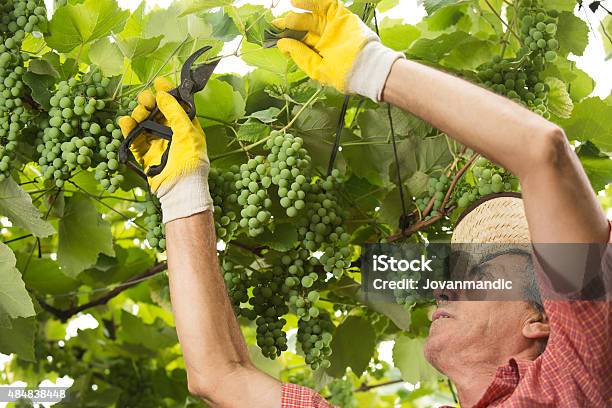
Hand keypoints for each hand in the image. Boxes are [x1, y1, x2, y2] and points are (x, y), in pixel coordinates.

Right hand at [118, 78, 212, 222]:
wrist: (181, 190)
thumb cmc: (191, 162)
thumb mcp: (187, 133)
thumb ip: (175, 112)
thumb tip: (163, 93)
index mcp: (186, 127)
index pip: (176, 105)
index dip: (167, 92)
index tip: (158, 82)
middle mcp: (171, 133)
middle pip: (156, 111)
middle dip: (149, 102)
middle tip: (145, 99)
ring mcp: (157, 144)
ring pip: (143, 123)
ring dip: (139, 115)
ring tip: (139, 114)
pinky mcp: (145, 155)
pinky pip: (134, 138)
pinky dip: (128, 129)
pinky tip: (125, 122)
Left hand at [273, 0, 403, 100]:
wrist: (367, 68)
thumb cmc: (345, 74)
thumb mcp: (317, 68)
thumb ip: (300, 55)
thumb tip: (282, 44)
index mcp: (320, 52)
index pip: (300, 42)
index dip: (287, 38)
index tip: (273, 36)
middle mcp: (326, 38)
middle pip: (304, 26)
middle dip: (290, 24)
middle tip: (278, 23)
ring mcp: (333, 26)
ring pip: (314, 13)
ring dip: (300, 10)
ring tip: (289, 7)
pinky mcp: (341, 17)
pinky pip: (326, 5)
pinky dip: (312, 2)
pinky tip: (298, 2)